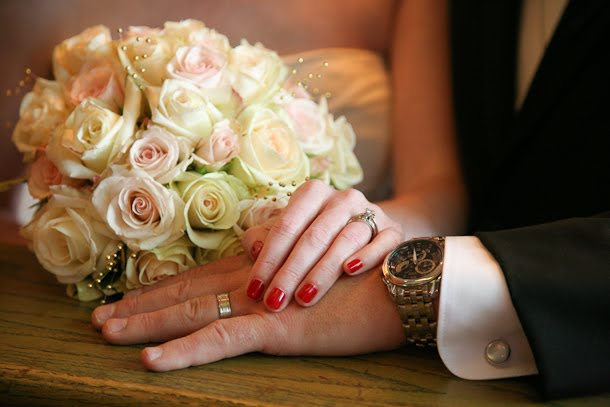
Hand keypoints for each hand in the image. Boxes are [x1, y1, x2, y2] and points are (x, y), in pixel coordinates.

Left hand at [91, 255, 405, 370]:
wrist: (398, 284)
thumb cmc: (361, 280)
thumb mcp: (314, 274)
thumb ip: (283, 271)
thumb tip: (258, 270)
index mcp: (258, 267)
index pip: (199, 277)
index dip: (162, 288)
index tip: (128, 298)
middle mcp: (251, 278)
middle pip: (185, 290)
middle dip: (141, 305)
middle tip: (99, 318)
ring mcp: (260, 302)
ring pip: (191, 311)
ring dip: (147, 323)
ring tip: (108, 333)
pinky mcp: (276, 326)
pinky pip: (221, 341)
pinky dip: (185, 352)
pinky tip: (152, 361)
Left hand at [241, 180, 403, 311]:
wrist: (372, 234)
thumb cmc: (321, 237)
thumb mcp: (293, 233)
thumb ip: (268, 238)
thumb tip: (254, 250)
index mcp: (313, 194)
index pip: (286, 225)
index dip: (268, 258)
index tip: (254, 289)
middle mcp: (342, 199)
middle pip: (313, 236)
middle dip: (290, 272)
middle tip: (275, 302)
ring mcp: (371, 212)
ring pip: (344, 240)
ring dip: (322, 271)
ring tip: (304, 298)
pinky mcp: (394, 231)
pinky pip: (381, 243)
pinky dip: (365, 256)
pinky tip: (349, 272)